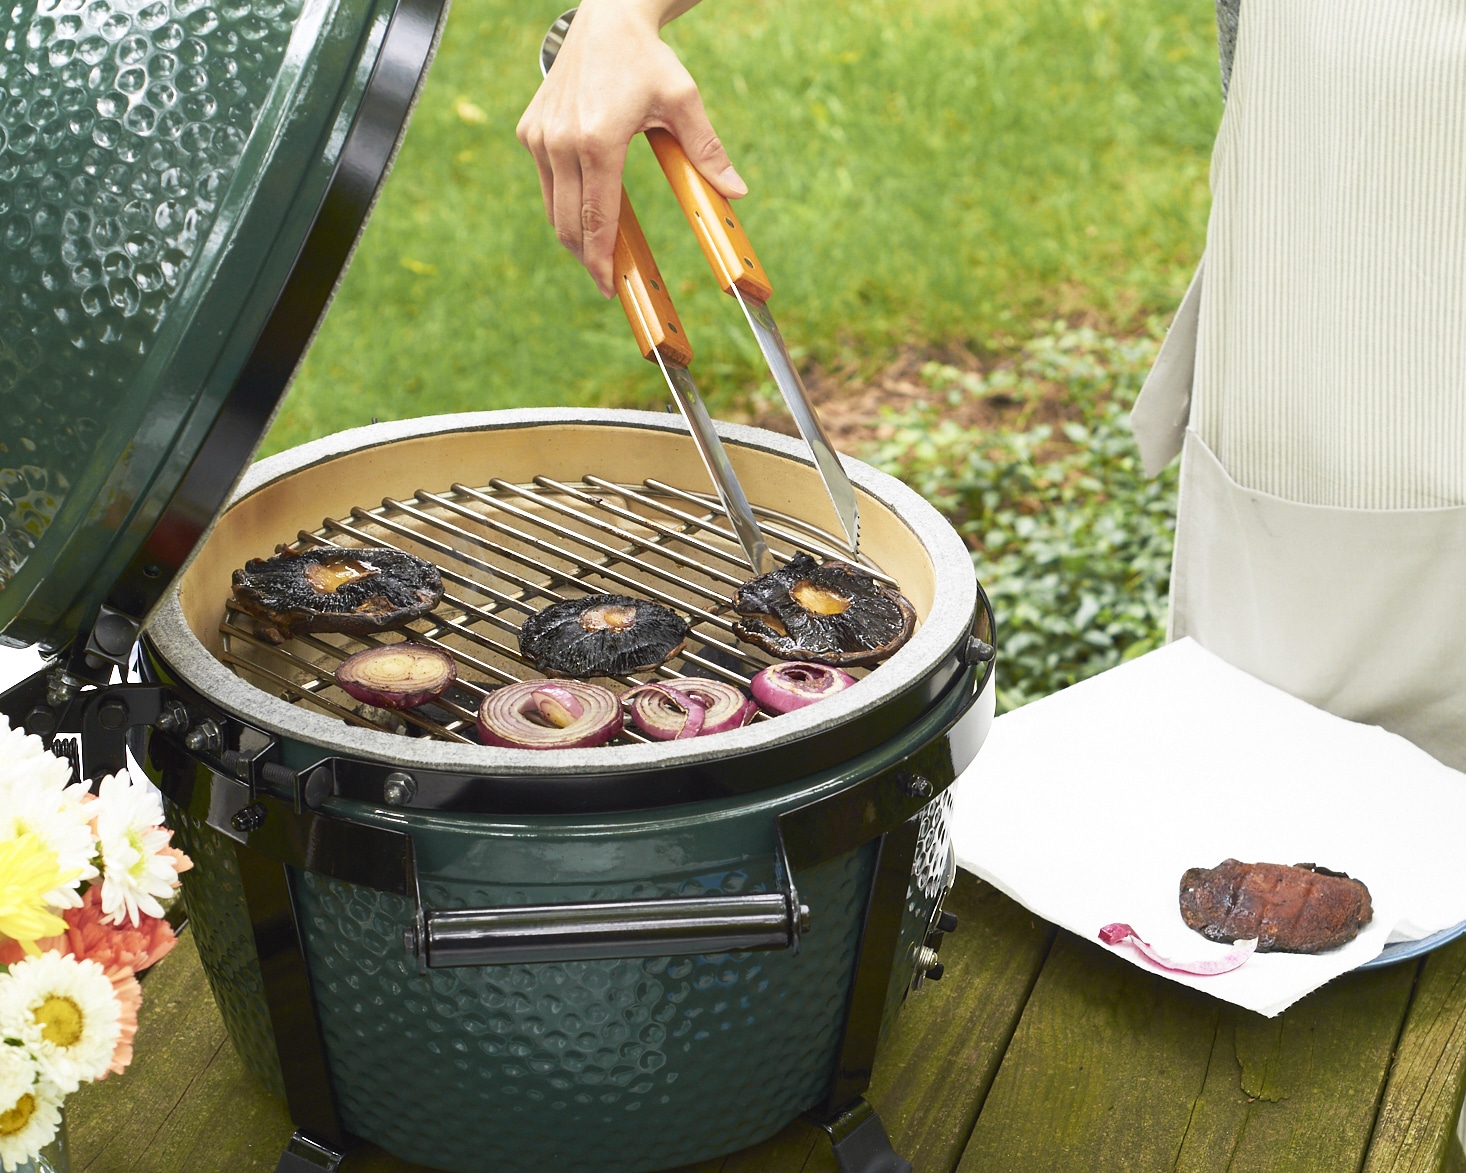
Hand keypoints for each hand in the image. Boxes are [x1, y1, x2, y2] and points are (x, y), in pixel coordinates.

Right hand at [516, 0, 746, 296]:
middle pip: (568, 224)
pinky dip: (565, 205)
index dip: (601, 261)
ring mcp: (540, 137)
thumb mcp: (684, 101)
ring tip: (599, 252)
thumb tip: (736, 191)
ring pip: (553, 209)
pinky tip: (586, 212)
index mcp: (597, 141)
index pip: (596, 220)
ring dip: (575, 236)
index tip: (610, 288)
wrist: (606, 19)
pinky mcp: (531, 131)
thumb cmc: (647, 60)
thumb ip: (707, 151)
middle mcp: (560, 142)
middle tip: (608, 278)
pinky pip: (546, 184)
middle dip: (588, 258)